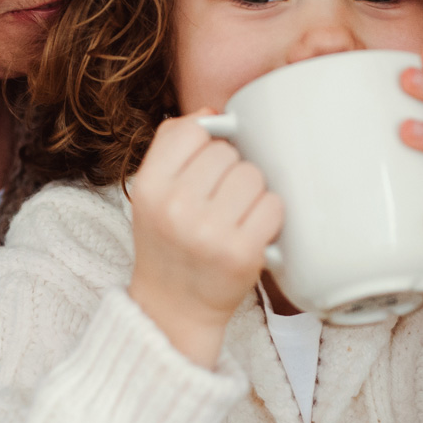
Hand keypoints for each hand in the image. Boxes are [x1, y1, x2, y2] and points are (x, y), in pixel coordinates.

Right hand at [128, 113, 283, 366]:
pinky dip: (269, 217)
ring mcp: (209, 231)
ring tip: (235, 217)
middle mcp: (175, 207)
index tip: (203, 170)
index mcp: (149, 187)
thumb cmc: (168, 243)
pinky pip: (274, 205)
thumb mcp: (152, 192)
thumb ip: (173, 145)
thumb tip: (214, 113)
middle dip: (230, 173)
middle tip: (218, 203)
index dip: (205, 147)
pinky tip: (252, 231)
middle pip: (228, 153)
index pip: (192, 131)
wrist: (174, 309)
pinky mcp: (242, 253)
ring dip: (252, 194)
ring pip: (254, 176)